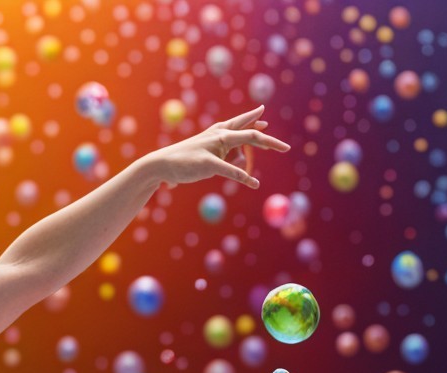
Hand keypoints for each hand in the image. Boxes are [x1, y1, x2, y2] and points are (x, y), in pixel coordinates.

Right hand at [148, 106, 289, 189]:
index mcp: (217, 132)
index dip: (253, 118)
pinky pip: (231, 170)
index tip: (264, 115)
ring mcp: (214, 147)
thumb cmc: (184, 160)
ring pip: (245, 143)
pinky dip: (244, 177)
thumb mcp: (208, 156)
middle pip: (250, 133)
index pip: (240, 123)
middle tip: (286, 148)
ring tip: (275, 158)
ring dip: (265, 147)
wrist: (161, 164)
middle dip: (269, 140)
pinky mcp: (209, 163)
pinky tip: (254, 183)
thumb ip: (225, 155)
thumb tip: (242, 160)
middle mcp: (218, 136)